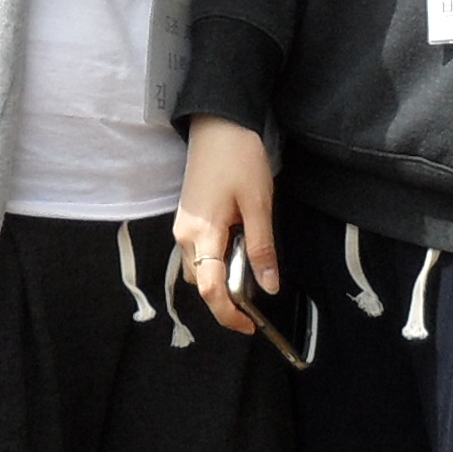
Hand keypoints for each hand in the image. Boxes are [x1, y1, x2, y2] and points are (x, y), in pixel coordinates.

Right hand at [176, 119, 281, 336]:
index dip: (229, 314)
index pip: (210, 289)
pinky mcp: (188, 219)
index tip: (249, 326)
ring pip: (200, 269)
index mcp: (202, 235)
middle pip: (203, 283)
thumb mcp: (259, 204)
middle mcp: (184, 236)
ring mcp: (183, 228)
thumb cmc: (238, 159)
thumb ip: (262, 248)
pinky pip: (199, 252)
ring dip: (223, 277)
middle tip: (258, 296)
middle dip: (227, 297)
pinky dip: (218, 260)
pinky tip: (238, 247)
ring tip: (250, 266)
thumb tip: (269, 286)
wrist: (217, 124)